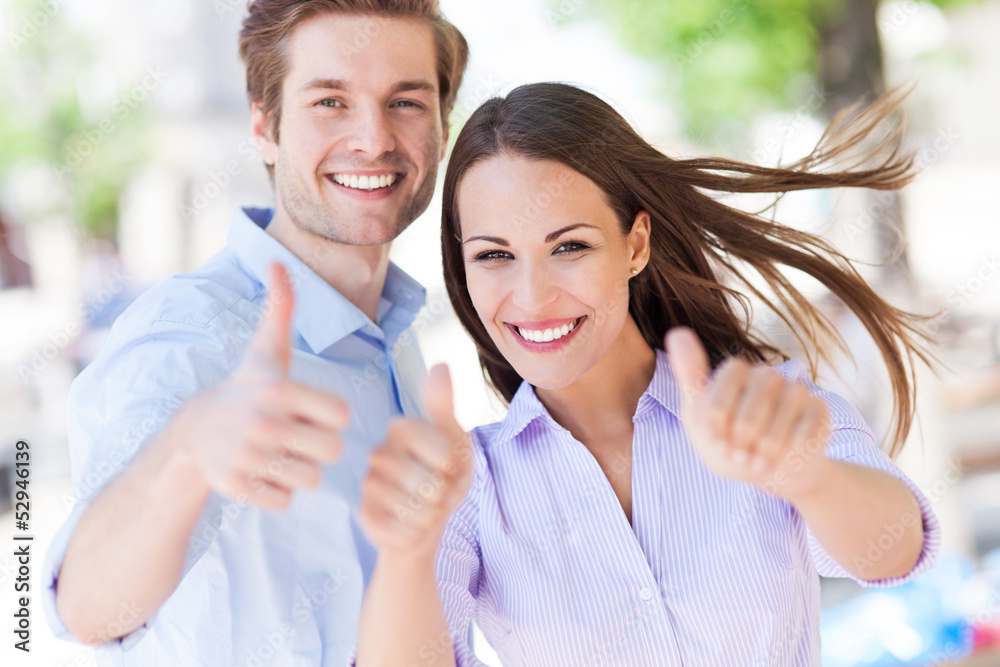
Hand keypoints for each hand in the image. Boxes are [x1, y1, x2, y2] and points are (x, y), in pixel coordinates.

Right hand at [170, 262, 349, 510]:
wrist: (194, 433)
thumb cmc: (247, 388)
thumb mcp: (267, 350)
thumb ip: (281, 307)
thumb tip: (277, 260)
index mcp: (279, 389)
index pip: (342, 417)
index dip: (329, 416)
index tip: (306, 409)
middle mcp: (263, 423)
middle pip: (331, 452)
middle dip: (317, 446)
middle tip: (293, 436)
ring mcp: (247, 458)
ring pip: (310, 480)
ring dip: (299, 471)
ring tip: (277, 453)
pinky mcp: (235, 488)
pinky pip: (284, 502)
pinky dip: (276, 492)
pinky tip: (261, 472)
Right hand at [359, 364, 472, 556]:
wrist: (425, 518)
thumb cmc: (443, 473)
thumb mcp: (453, 437)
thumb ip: (445, 404)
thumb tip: (440, 364)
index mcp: (401, 428)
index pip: (441, 453)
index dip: (454, 468)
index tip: (449, 466)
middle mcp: (378, 453)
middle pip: (428, 485)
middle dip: (444, 496)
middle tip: (438, 492)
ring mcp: (368, 485)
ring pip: (416, 510)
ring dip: (432, 516)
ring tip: (427, 508)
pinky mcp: (365, 516)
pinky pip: (402, 531)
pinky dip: (416, 533)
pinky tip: (411, 525)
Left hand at [665, 327, 831, 500]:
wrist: (767, 467)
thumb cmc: (726, 440)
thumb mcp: (698, 414)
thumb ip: (688, 376)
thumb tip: (677, 331)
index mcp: (735, 372)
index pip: (717, 404)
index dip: (715, 431)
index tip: (715, 440)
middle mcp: (767, 375)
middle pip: (747, 419)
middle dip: (739, 447)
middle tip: (738, 455)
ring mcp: (796, 391)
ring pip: (776, 429)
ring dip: (762, 454)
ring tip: (757, 460)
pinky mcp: (819, 410)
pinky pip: (803, 436)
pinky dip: (788, 454)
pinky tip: (783, 456)